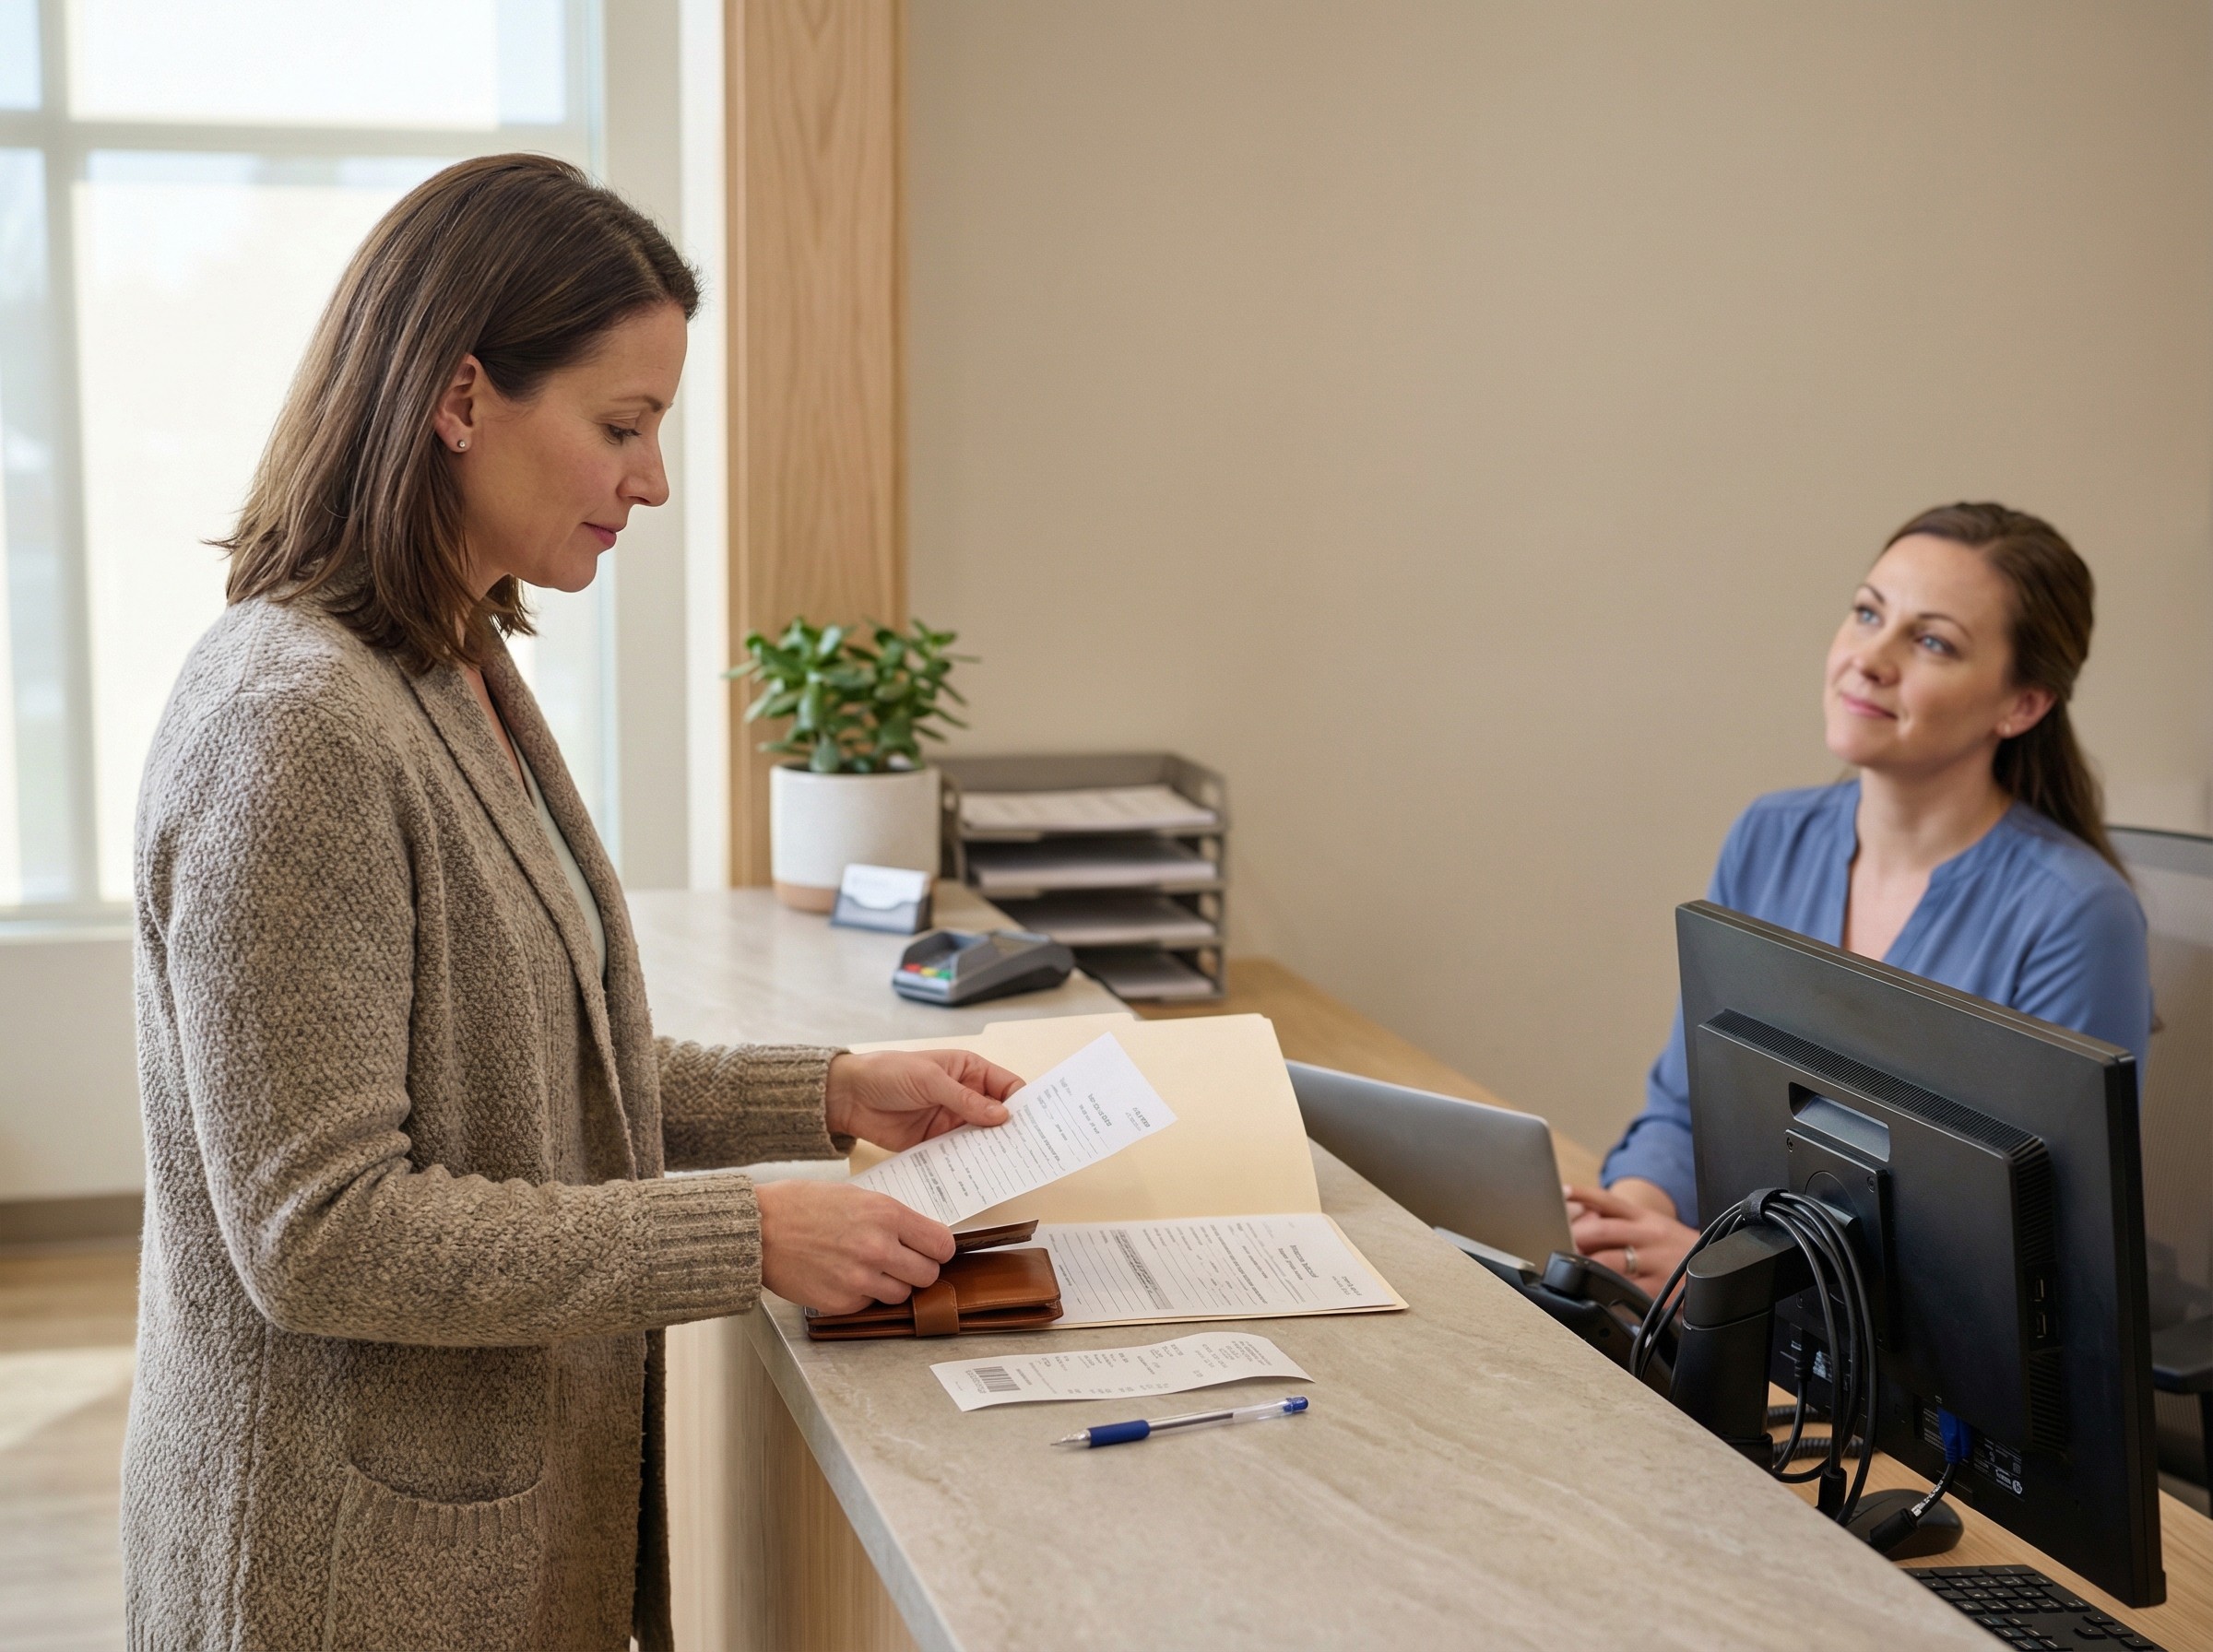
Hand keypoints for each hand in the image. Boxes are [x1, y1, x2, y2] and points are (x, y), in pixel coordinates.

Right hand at [756, 1179, 956, 1312]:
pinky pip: (870, 1305)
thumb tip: (920, 1237)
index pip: (942, 1245)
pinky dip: (863, 1296)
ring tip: (867, 1268)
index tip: (930, 1249)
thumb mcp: (856, 1196)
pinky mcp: (841, 1303)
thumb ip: (891, 1217)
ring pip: (902, 1295)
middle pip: (928, 1275)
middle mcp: (878, 1248)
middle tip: (901, 1262)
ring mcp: (860, 1279)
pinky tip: (843, 1277)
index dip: (938, 1249)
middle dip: (918, 1270)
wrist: (758, 1229)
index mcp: (885, 1215)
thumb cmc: (802, 1205)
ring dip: (891, 1285)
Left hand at [824, 1048, 1022, 1151]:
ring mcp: (951, 1121)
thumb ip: (965, 1099)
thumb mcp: (929, 1080)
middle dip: (1012, 1131)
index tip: (1038, 1123)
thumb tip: (1002, 1115)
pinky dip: (969, 1163)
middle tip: (1029, 1150)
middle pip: (999, 1116)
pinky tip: (979, 1174)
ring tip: (1009, 1167)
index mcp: (968, 1071)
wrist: (848, 1097)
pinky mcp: (935, 1143)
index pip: (1007, 1087)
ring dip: (992, 1150)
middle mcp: (965, 1096)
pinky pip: (959, 1154)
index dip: (1024, 1103)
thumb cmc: (888, 1073)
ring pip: (982, 1138)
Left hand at [1565, 1178, 1697, 1287]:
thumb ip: (1617, 1220)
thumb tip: (1576, 1214)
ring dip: (1586, 1264)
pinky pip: (1626, 1290)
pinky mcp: (1660, 1289)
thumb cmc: (1672, 1245)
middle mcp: (1648, 1235)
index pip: (1608, 1200)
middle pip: (1603, 1231)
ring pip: (1612, 1262)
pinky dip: (1606, 1290)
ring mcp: (1655, 1262)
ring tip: (1570, 1267)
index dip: (1581, 1195)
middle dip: (1576, 1237)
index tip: (1560, 1192)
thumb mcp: (1650, 1224)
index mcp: (1643, 1217)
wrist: (1715, 1263)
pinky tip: (1594, 1291)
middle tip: (1557, 1242)